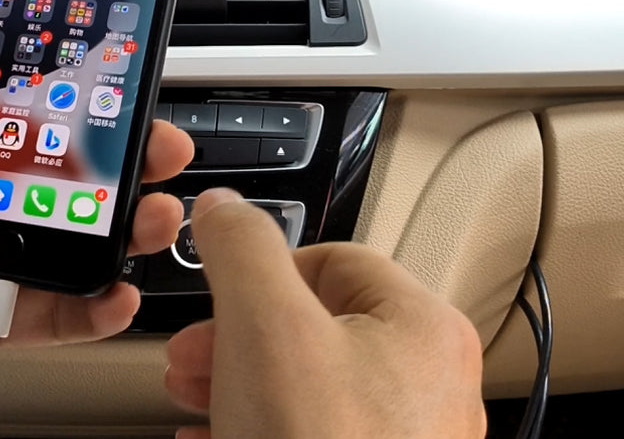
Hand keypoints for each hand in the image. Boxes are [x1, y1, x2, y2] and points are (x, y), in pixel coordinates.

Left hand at [0, 0, 191, 417]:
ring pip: (64, 233)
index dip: (70, 80)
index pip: (19, 95)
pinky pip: (40, 310)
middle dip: (117, 151)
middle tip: (159, 141)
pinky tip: (116, 290)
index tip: (118, 60)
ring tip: (157, 209)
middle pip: (59, 164)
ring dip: (119, 222)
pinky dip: (84, 306)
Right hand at [165, 189, 484, 438]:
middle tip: (195, 357)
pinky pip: (311, 435)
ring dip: (240, 383)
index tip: (219, 294)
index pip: (334, 259)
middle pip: (315, 326)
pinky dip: (260, 429)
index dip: (263, 271)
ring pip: (308, 386)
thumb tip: (225, 207)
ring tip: (196, 401)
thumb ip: (243, 250)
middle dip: (238, 337)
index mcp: (421, 328)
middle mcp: (428, 386)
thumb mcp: (267, 326)